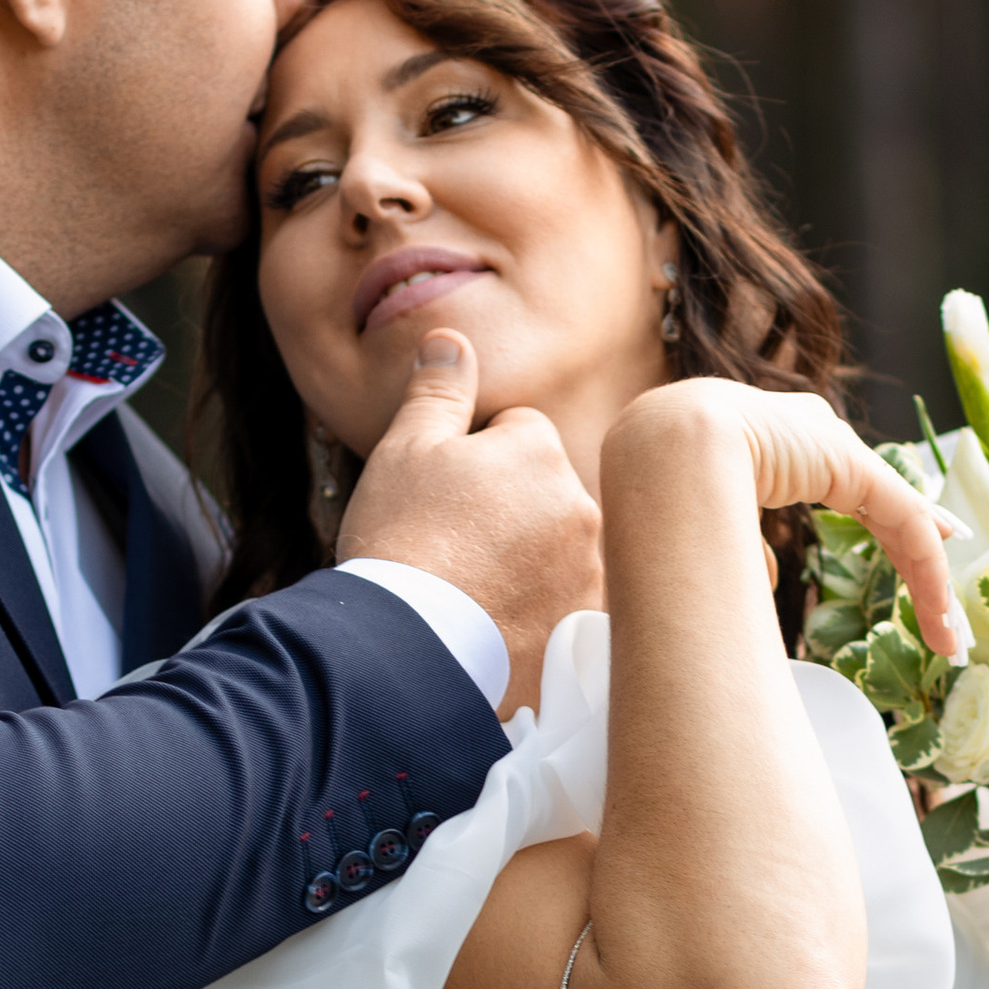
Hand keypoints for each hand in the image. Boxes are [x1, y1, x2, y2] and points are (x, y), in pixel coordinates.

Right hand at [338, 328, 604, 708]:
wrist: (407, 648)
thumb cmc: (399, 540)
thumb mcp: (404, 450)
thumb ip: (437, 391)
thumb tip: (451, 340)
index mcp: (539, 449)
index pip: (517, 432)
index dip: (473, 459)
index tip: (443, 498)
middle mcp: (580, 505)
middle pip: (543, 491)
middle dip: (509, 509)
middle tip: (453, 546)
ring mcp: (588, 571)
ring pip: (556, 548)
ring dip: (526, 561)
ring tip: (472, 591)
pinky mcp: (584, 629)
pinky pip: (565, 606)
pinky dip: (539, 613)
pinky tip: (497, 628)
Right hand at [637, 377, 969, 661]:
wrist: (663, 449)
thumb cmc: (665, 488)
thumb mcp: (714, 524)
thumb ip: (745, 547)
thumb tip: (762, 581)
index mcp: (781, 444)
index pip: (853, 489)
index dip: (888, 527)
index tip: (919, 560)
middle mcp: (816, 437)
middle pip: (886, 503)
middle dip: (917, 556)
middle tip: (943, 608)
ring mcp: (835, 446)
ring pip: (899, 517)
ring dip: (925, 578)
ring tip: (946, 628)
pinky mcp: (851, 463)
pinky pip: (899, 518)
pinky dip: (922, 566)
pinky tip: (939, 605)